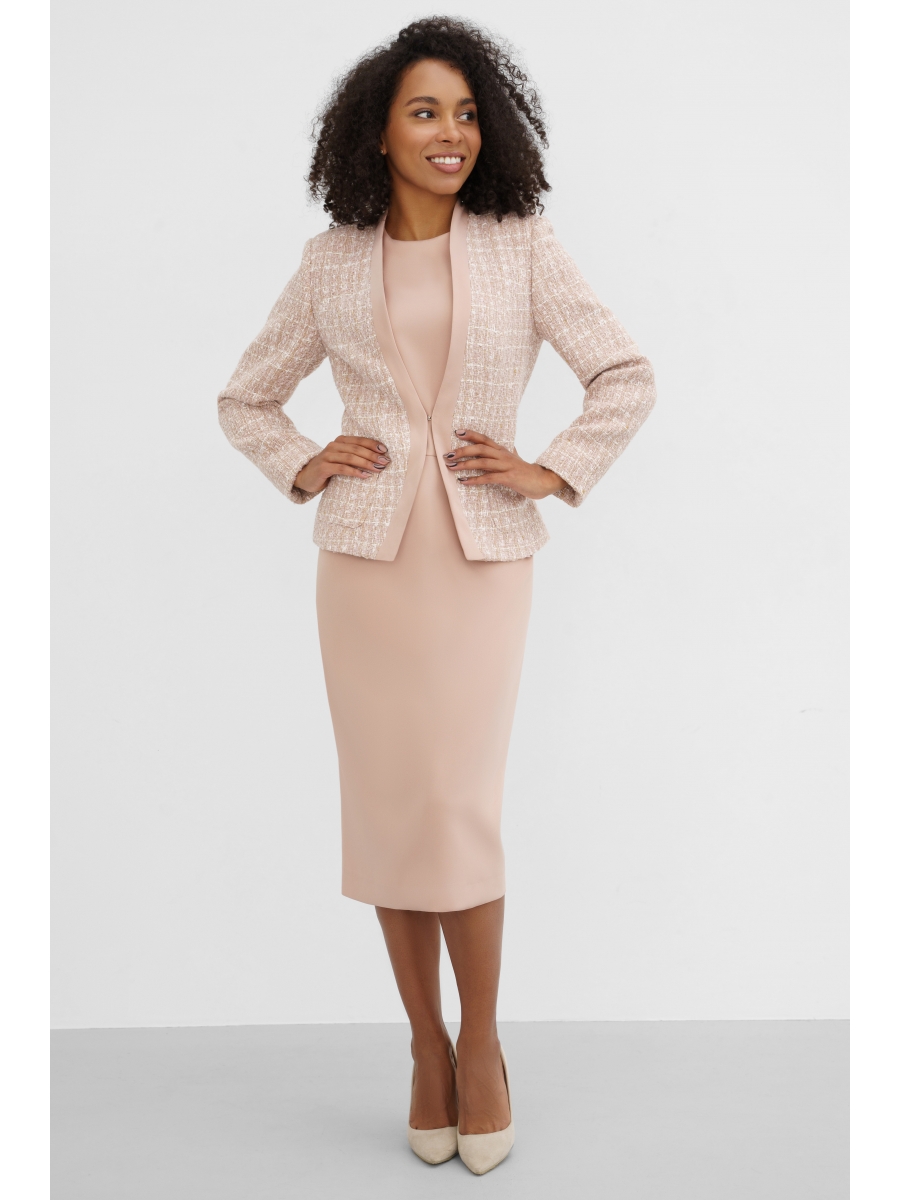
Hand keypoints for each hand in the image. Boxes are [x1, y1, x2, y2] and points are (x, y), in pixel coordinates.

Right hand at [294, 436, 390, 492]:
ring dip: (366, 463)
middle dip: (373, 455)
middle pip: (357, 448)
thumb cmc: (329, 468)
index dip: (373, 444)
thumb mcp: (342, 459)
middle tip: (385, 462)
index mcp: (340, 441)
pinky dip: (355, 472)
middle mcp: (333, 446)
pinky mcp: (323, 467)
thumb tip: (379, 459)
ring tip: (378, 469)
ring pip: (351, 457)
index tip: (385, 451)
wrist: (306, 476)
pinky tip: (365, 476)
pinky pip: (342, 468)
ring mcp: (327, 456)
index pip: (360, 440)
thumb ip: (355, 455)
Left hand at [443, 429, 563, 498]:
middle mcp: (503, 455)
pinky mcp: (509, 478)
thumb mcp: (514, 460)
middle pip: (480, 449)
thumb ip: (506, 455)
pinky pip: (489, 478)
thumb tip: (502, 450)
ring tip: (452, 467)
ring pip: (482, 462)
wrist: (544, 481)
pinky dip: (475, 479)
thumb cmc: (527, 473)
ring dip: (465, 464)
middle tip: (448, 455)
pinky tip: (464, 482)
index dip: (471, 435)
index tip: (458, 432)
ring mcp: (506, 466)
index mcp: (503, 451)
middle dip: (462, 451)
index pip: (485, 439)